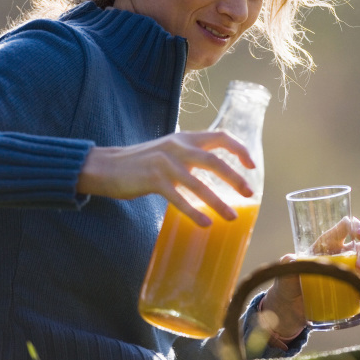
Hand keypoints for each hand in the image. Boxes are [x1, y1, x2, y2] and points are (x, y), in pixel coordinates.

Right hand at [76, 131, 254, 225]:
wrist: (108, 166)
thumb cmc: (141, 161)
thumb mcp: (169, 149)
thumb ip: (189, 154)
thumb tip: (216, 169)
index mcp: (185, 138)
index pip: (220, 136)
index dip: (239, 149)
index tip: (251, 164)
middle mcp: (178, 147)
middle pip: (215, 161)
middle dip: (235, 178)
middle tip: (249, 194)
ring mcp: (166, 163)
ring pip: (199, 184)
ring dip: (218, 202)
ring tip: (231, 217)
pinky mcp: (154, 180)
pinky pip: (179, 198)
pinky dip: (194, 212)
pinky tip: (205, 223)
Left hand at [259, 216, 359, 348]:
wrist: (290, 307)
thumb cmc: (288, 281)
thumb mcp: (286, 270)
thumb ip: (287, 263)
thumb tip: (291, 259)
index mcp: (327, 242)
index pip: (347, 226)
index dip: (356, 226)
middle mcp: (341, 254)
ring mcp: (347, 271)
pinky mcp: (348, 288)